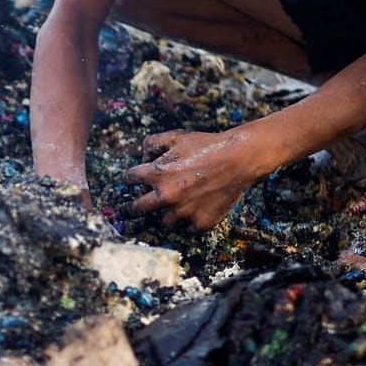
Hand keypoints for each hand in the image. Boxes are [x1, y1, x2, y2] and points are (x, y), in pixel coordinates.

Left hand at [120, 129, 263, 229]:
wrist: (239, 159)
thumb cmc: (207, 145)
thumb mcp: (177, 136)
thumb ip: (153, 143)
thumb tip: (142, 156)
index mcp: (157, 174)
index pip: (130, 178)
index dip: (128, 178)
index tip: (128, 181)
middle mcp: (166, 196)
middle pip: (137, 209)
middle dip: (130, 210)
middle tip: (126, 213)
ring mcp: (184, 212)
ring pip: (164, 222)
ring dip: (166, 215)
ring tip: (174, 208)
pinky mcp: (200, 223)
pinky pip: (187, 228)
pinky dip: (189, 221)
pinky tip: (195, 210)